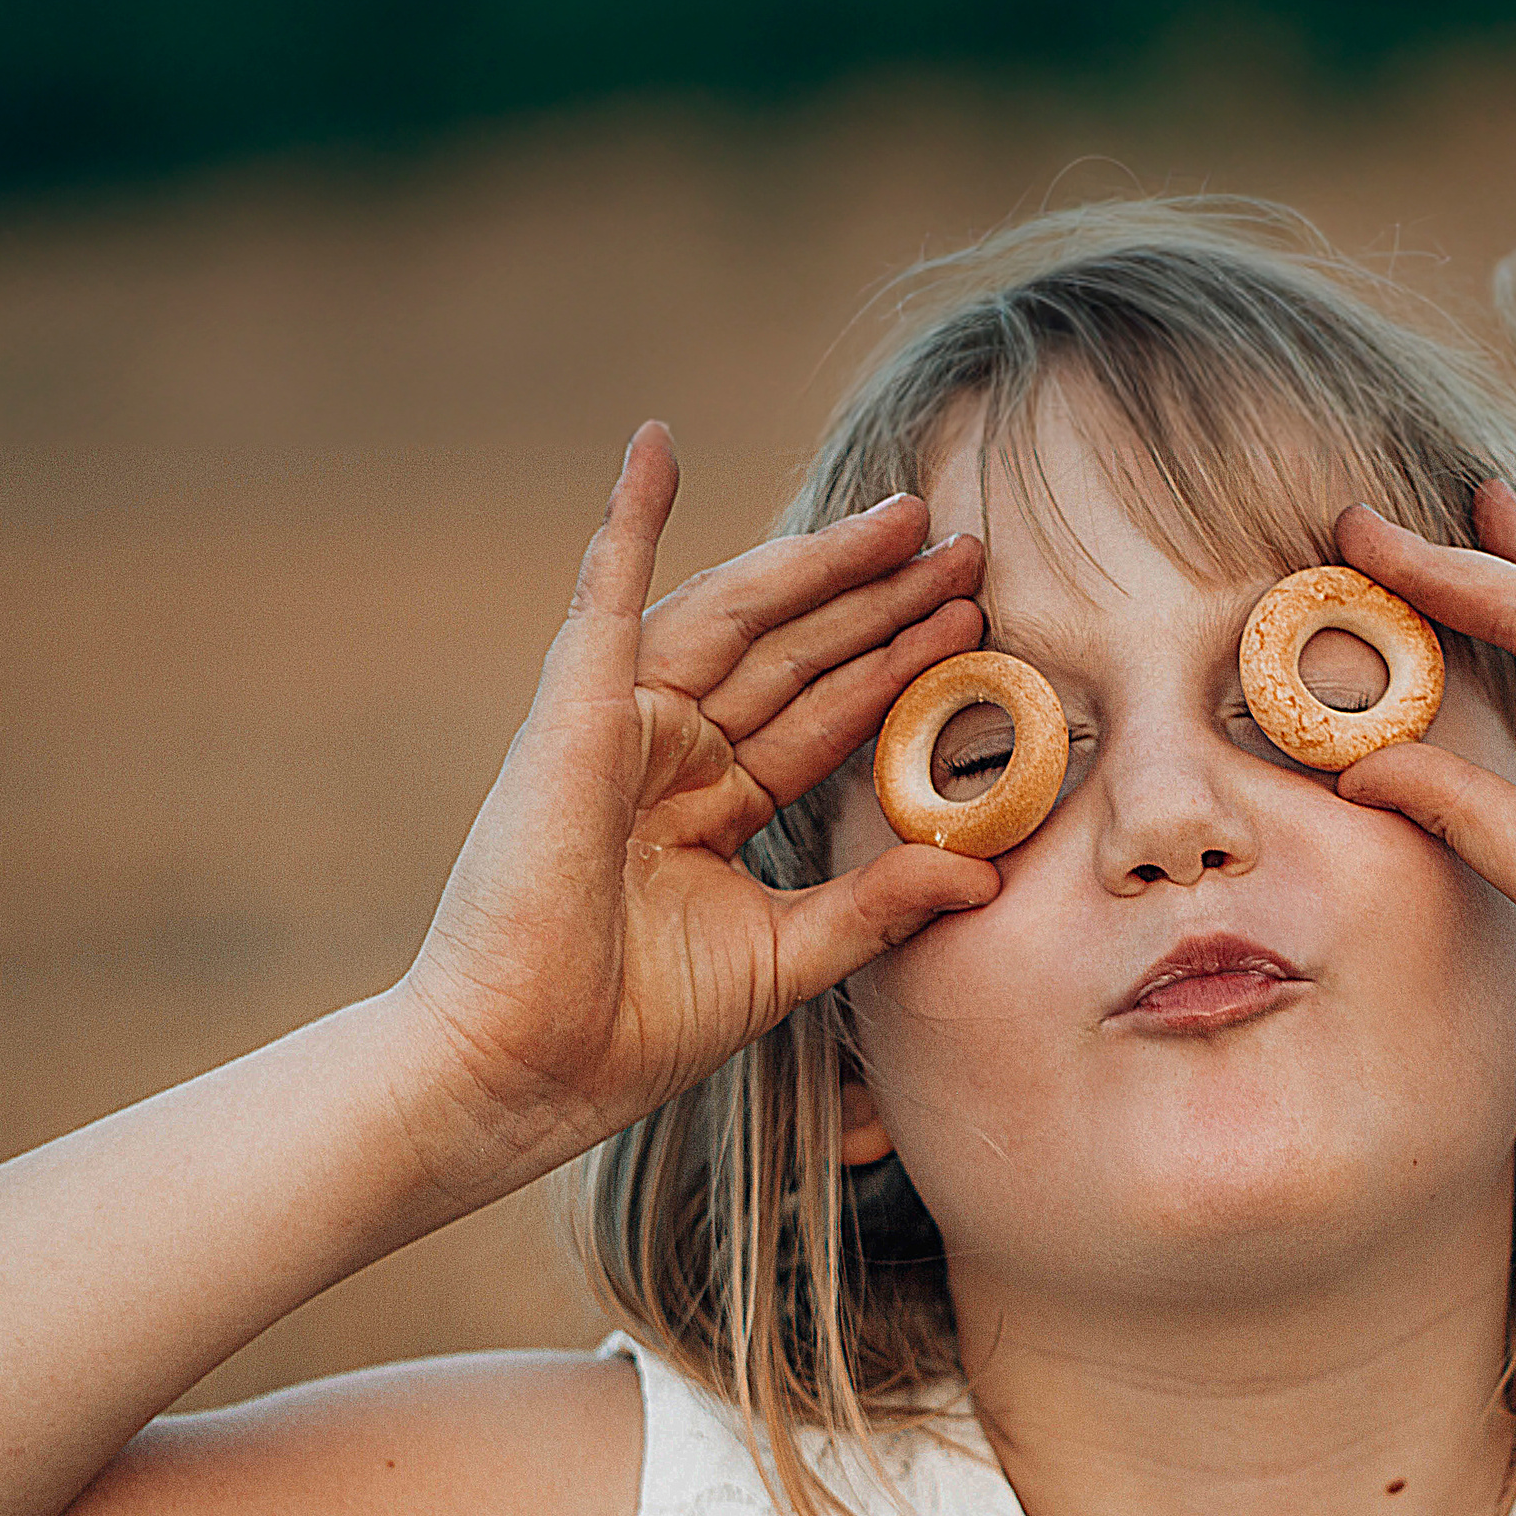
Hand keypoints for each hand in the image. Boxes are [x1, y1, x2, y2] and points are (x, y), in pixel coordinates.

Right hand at [394, 424, 997, 1199]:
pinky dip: (626, 521)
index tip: (973, 622)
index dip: (897, 665)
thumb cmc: (635, 1029)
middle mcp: (667, 753)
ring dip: (817, 562)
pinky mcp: (572, 717)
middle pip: (795, 652)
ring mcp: (618, 727)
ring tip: (905, 517)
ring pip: (737, 617)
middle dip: (880, 598)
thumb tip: (984, 874)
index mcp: (711, 806)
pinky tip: (655, 446)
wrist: (531, 1068)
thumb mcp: (789, 957)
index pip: (823, 714)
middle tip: (966, 544)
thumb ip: (879, 905)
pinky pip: (603, 598)